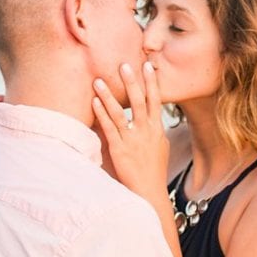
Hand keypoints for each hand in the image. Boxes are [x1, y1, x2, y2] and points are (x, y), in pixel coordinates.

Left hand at [91, 61, 168, 203]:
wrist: (150, 192)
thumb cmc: (154, 171)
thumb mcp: (161, 148)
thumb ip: (156, 132)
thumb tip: (155, 121)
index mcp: (157, 130)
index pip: (155, 101)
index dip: (151, 82)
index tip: (147, 66)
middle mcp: (146, 132)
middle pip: (139, 102)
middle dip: (131, 82)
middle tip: (123, 65)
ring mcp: (132, 140)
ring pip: (119, 113)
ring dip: (108, 95)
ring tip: (98, 80)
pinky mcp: (119, 150)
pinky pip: (108, 128)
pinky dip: (101, 114)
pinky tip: (94, 102)